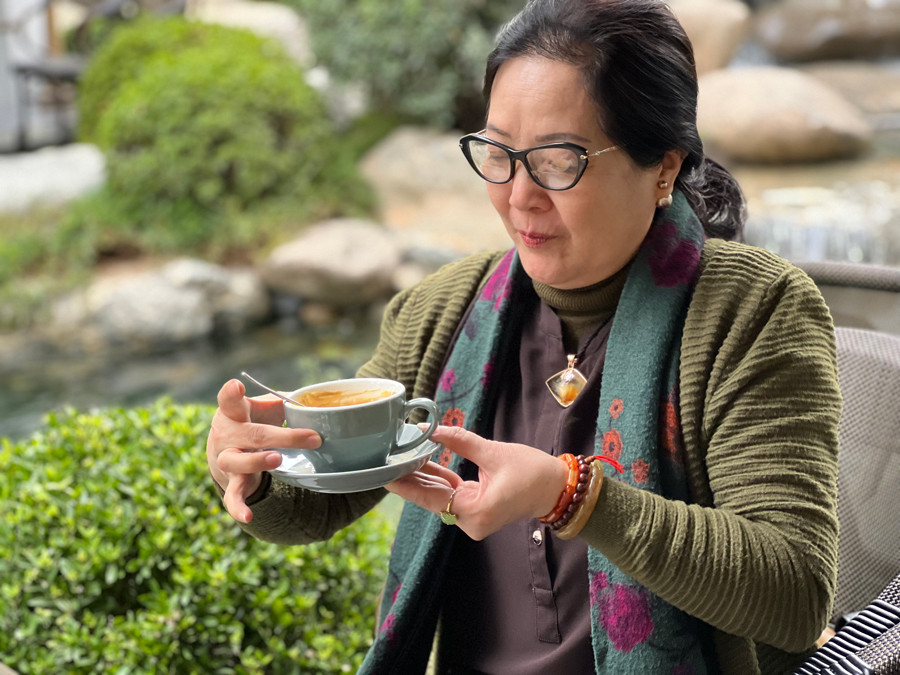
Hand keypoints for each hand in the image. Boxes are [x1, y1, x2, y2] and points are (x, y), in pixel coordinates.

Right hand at [206, 379, 321, 523]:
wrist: (225, 450)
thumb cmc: (253, 422)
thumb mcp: (265, 409)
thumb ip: (288, 403)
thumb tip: (326, 403)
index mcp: (234, 412)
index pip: (229, 400)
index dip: (232, 394)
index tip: (237, 385)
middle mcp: (226, 435)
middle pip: (253, 434)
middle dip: (284, 436)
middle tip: (312, 439)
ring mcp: (227, 459)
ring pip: (237, 462)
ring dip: (258, 461)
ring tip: (277, 460)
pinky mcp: (231, 482)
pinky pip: (233, 497)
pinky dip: (239, 507)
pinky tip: (248, 517)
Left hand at [386, 425, 567, 539]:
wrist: (558, 489)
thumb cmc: (533, 472)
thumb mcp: (494, 452)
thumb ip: (460, 441)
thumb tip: (433, 429)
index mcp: (475, 511)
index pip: (431, 497)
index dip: (406, 484)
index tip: (384, 473)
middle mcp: (471, 521)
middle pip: (432, 498)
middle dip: (410, 478)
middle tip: (385, 460)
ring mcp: (473, 519)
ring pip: (440, 497)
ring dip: (423, 477)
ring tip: (399, 458)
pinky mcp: (477, 511)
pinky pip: (452, 495)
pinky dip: (440, 481)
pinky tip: (422, 463)